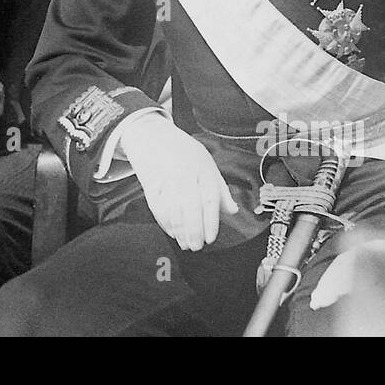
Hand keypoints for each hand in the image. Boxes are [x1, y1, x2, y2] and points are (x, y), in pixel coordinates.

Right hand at [119, 114, 237, 251]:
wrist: (153, 138)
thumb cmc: (184, 153)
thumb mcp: (208, 165)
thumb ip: (220, 189)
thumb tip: (233, 210)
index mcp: (202, 169)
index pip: (208, 198)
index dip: (210, 221)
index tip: (210, 238)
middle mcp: (183, 175)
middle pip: (189, 207)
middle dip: (194, 230)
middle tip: (198, 246)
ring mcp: (165, 181)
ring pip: (173, 211)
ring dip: (180, 231)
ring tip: (187, 244)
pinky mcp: (151, 188)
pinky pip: (159, 210)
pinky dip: (166, 225)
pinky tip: (174, 234)